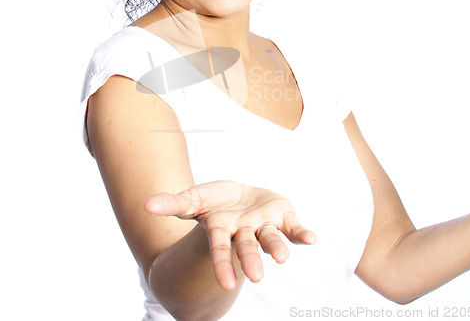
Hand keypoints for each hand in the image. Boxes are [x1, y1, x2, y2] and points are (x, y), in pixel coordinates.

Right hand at [145, 181, 315, 290]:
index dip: (222, 266)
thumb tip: (146, 205)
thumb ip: (173, 204)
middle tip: (256, 278)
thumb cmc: (215, 202)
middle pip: (247, 247)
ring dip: (278, 247)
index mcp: (222, 231)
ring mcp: (264, 225)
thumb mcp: (194, 200)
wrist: (239, 196)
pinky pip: (293, 226)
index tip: (226, 285)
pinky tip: (312, 240)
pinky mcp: (282, 216)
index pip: (220, 250)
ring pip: (271, 238)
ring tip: (282, 258)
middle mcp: (244, 232)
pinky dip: (302, 234)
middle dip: (250, 261)